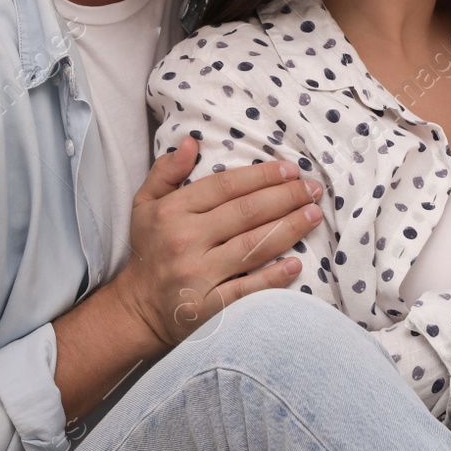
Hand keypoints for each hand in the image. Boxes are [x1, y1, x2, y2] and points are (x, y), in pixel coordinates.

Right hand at [106, 139, 323, 351]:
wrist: (137, 308)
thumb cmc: (150, 250)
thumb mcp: (146, 204)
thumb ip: (166, 171)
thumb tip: (191, 142)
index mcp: (172, 211)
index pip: (225, 186)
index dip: (262, 175)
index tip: (289, 170)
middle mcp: (185, 240)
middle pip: (246, 213)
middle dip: (286, 198)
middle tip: (312, 190)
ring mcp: (197, 275)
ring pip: (252, 246)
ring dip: (289, 228)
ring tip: (314, 215)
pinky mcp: (207, 307)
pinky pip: (246, 289)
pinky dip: (273, 277)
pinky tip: (297, 264)